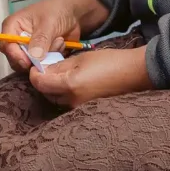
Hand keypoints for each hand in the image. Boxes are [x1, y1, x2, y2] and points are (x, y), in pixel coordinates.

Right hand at [1, 0, 108, 74]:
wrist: (73, 13)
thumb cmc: (57, 11)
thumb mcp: (48, 23)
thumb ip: (40, 39)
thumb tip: (34, 57)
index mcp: (13, 27)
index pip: (7, 45)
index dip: (15, 55)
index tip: (28, 62)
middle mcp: (17, 40)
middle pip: (16, 59)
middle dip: (34, 58)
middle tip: (50, 49)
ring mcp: (29, 50)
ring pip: (31, 65)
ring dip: (47, 57)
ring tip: (59, 41)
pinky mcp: (40, 57)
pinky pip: (43, 66)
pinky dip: (53, 59)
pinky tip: (61, 45)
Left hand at [30, 46, 152, 107]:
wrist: (134, 74)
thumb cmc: (110, 62)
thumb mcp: (82, 59)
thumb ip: (60, 66)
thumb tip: (44, 70)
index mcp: (70, 85)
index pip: (41, 84)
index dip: (35, 75)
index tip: (36, 67)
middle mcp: (72, 101)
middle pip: (47, 94)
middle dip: (44, 83)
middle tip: (49, 70)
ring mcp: (80, 109)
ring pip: (58, 100)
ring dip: (55, 90)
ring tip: (62, 76)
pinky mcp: (87, 111)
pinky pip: (69, 104)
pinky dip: (66, 95)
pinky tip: (73, 85)